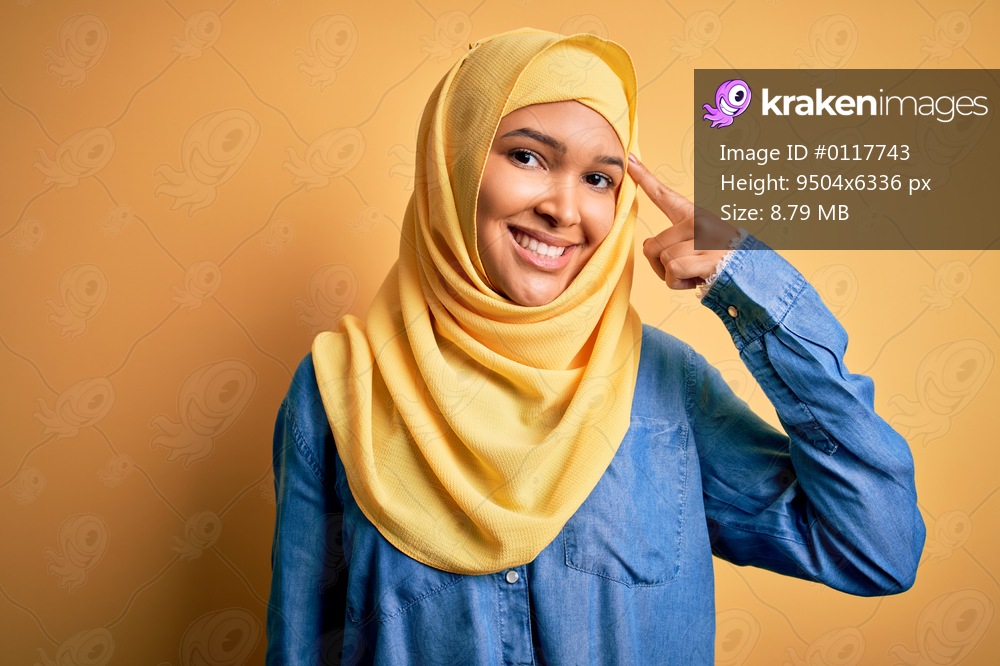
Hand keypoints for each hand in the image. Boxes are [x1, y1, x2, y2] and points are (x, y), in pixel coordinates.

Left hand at [627, 154, 739, 289]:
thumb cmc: (721, 264)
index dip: (644, 177)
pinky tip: (696, 280)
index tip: (631, 158)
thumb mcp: (699, 245)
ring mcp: (703, 238)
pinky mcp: (705, 256)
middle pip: (652, 245)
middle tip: (685, 269)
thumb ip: (675, 240)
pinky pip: (672, 272)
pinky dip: (679, 283)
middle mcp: (698, 222)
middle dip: (660, 265)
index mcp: (695, 216)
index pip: (665, 195)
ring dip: (672, 276)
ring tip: (695, 273)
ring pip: (662, 259)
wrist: (753, 275)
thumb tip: (649, 246)